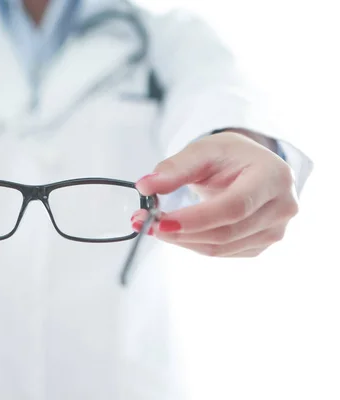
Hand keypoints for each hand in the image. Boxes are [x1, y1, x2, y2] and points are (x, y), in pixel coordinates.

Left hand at [133, 131, 297, 256]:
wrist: (250, 167)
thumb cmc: (229, 156)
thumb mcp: (202, 150)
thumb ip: (174, 168)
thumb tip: (145, 186)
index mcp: (273, 177)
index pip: (234, 207)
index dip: (196, 219)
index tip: (160, 221)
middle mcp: (281, 207)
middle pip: (225, 232)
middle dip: (179, 232)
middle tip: (143, 222)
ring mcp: (274, 231)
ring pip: (220, 247)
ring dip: (180, 240)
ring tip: (150, 224)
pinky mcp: (260, 245)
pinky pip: (220, 252)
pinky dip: (191, 243)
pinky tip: (173, 230)